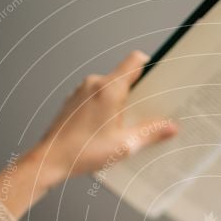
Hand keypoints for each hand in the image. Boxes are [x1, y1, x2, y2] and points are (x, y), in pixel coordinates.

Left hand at [40, 50, 176, 179]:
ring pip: (110, 88)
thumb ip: (151, 133)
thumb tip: (171, 127)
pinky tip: (107, 130)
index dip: (151, 67)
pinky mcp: (74, 101)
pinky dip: (106, 108)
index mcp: (109, 89)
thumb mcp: (124, 146)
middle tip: (147, 113)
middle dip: (138, 93)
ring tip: (125, 127)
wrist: (50, 159)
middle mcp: (94, 84)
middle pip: (125, 76)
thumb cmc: (81, 152)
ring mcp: (81, 91)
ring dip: (121, 103)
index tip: (159, 80)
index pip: (136, 61)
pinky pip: (96, 97)